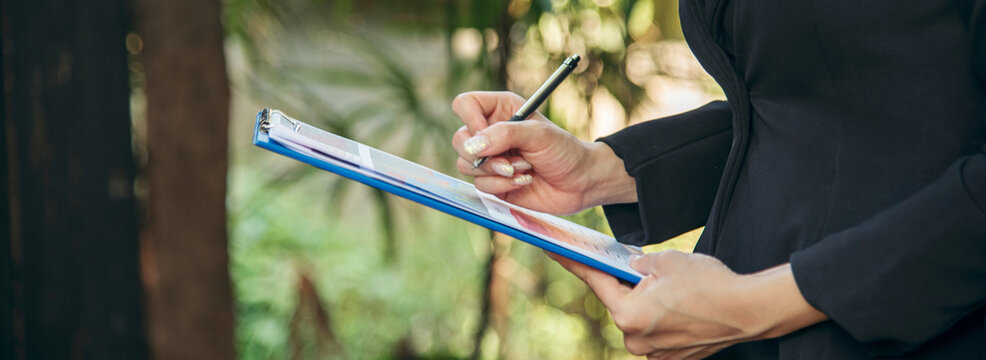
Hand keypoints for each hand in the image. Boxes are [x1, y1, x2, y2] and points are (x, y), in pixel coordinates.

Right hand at [451, 91, 635, 213]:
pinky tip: (524, 181)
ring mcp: (490, 158)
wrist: (580, 183)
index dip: (470, 119)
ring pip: (466, 165)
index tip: (485, 135)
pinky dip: (502, 185)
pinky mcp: (493, 182)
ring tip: (525, 169)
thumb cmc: (564, 151)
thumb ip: (505, 134)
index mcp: (500, 109)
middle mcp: (491, 133)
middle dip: (484, 155)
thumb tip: (472, 146)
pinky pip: (480, 185)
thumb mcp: (539, 134)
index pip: (465, 104)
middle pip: (460, 140)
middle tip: (510, 161)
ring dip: (497, 171)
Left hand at [547, 251, 827, 358]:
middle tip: (644, 269)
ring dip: (647, 303)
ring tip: (674, 289)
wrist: (748, 310)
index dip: (573, 262)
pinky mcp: (672, 358)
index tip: (553, 249)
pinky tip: (681, 305)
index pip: (595, 281)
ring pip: (639, 319)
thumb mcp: (665, 260)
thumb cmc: (708, 282)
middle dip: (627, 285)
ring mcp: (654, 353)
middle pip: (619, 303)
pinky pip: (657, 332)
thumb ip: (637, 262)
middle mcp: (635, 339)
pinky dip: (662, 318)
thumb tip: (627, 266)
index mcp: (627, 313)